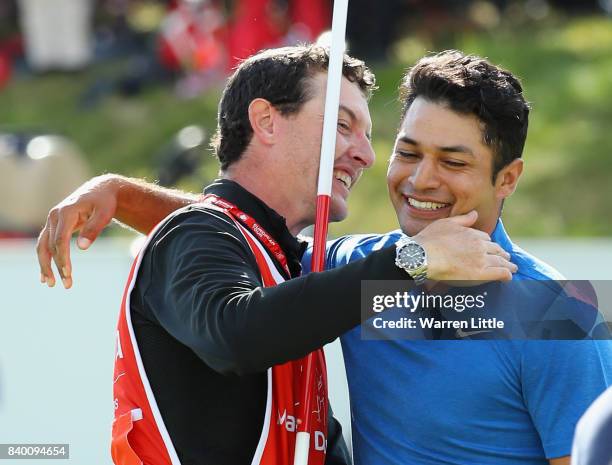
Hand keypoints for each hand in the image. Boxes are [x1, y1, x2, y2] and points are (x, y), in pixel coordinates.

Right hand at [36, 174, 119, 288]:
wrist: (100, 191)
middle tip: (67, 284)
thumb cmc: (104, 202)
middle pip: (51, 245)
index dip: (63, 257)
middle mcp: (54, 216)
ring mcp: (52, 221)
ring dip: (46, 265)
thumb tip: (82, 248)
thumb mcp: (105, 213)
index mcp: (66, 212)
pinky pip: (45, 244)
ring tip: (51, 284)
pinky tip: (46, 276)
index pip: (60, 239)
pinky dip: (44, 259)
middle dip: (57, 266)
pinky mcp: (53, 226)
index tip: (68, 273)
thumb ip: (94, 229)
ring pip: (43, 246)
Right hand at [414, 211, 516, 282]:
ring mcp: (481, 260)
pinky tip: (508, 278)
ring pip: (501, 261)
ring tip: (512, 268)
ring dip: (508, 265)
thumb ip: (463, 219)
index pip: (486, 238)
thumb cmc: (430, 240)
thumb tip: (475, 214)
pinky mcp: (480, 273)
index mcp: (472, 234)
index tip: (490, 248)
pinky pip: (500, 273)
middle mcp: (480, 245)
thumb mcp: (445, 223)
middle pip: (496, 249)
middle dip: (502, 254)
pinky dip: (507, 275)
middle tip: (506, 258)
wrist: (424, 256)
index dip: (489, 244)